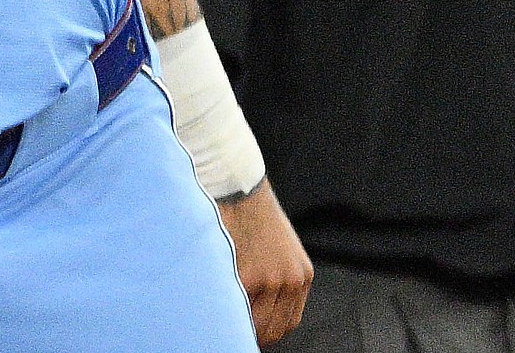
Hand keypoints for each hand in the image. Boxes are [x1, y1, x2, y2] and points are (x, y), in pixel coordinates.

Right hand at [219, 181, 313, 343]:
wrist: (238, 183)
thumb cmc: (249, 212)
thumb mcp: (276, 246)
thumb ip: (273, 276)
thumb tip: (252, 310)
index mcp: (300, 273)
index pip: (287, 321)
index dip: (267, 330)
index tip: (250, 331)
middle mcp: (291, 279)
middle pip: (274, 328)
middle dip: (253, 331)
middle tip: (233, 326)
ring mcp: (272, 279)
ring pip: (255, 323)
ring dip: (238, 322)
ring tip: (222, 313)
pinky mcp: (248, 276)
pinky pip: (234, 305)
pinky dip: (224, 306)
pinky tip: (213, 298)